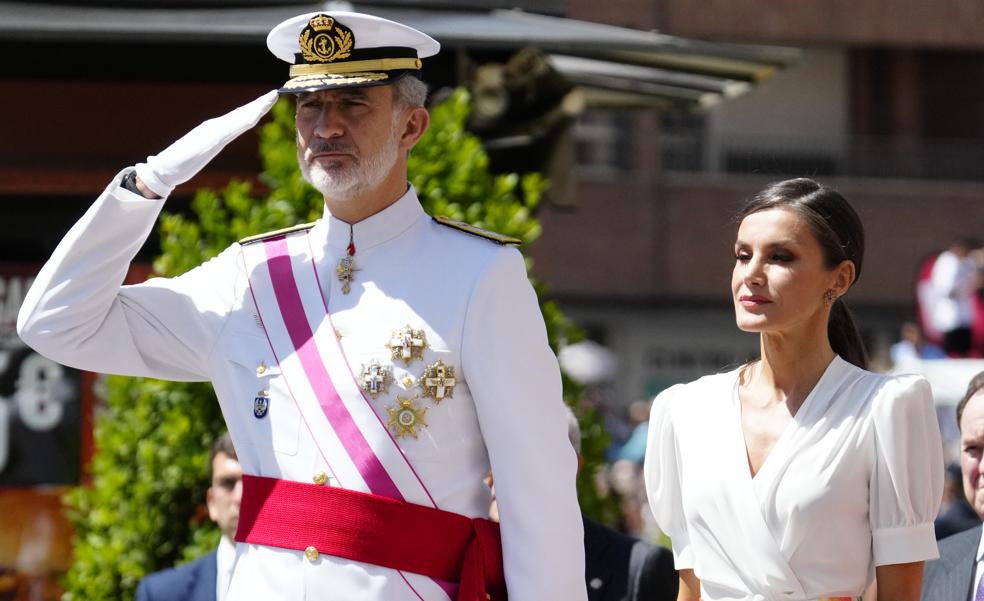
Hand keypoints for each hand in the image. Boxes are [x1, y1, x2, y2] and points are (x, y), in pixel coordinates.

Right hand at [134, 90, 278, 197]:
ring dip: (256, 108)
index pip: (239, 118)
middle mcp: (215, 127)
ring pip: (240, 117)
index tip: (268, 101)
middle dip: (259, 104)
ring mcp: (213, 132)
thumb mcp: (199, 152)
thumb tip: (207, 144)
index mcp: (215, 130)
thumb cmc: (179, 163)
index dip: (254, 109)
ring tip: (270, 98)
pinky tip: (255, 115)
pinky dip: (245, 119)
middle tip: (274, 93)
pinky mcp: (211, 140)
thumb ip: (206, 145)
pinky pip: (232, 128)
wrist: (164, 170)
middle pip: (242, 114)